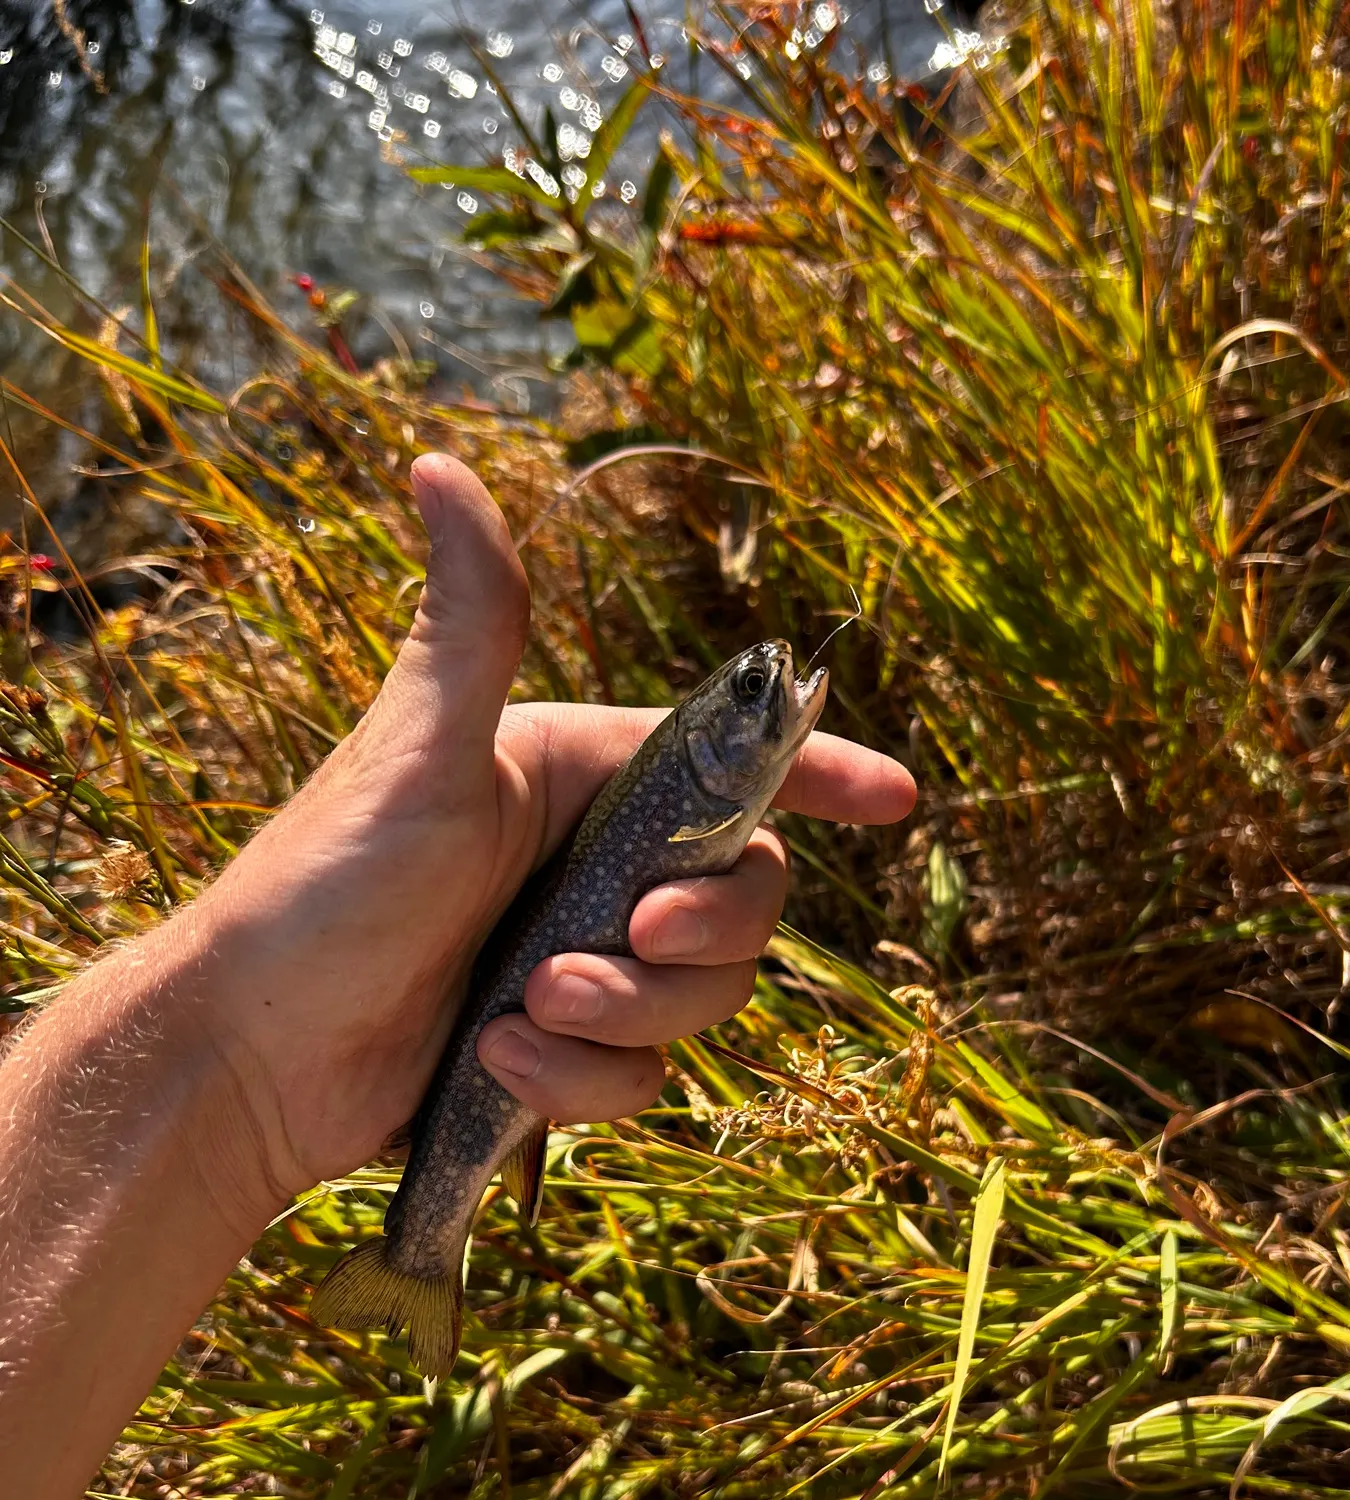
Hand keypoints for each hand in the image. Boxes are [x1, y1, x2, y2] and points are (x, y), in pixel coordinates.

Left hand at [184, 454, 913, 1221]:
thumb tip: (439, 464)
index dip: (819, 772)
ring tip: (528, 1011)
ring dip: (632, 1014)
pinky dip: (586, 1079)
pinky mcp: (569, 1047)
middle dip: (705, 929)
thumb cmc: (323, 884)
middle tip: (634, 935)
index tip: (894, 798)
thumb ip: (470, 623)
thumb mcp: (415, 751)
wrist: (248, 1055)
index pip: (728, 763)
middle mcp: (596, 862)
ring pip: (704, 994)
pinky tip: (501, 1067)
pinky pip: (645, 1070)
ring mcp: (587, 957)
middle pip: (743, 894)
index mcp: (578, 775)